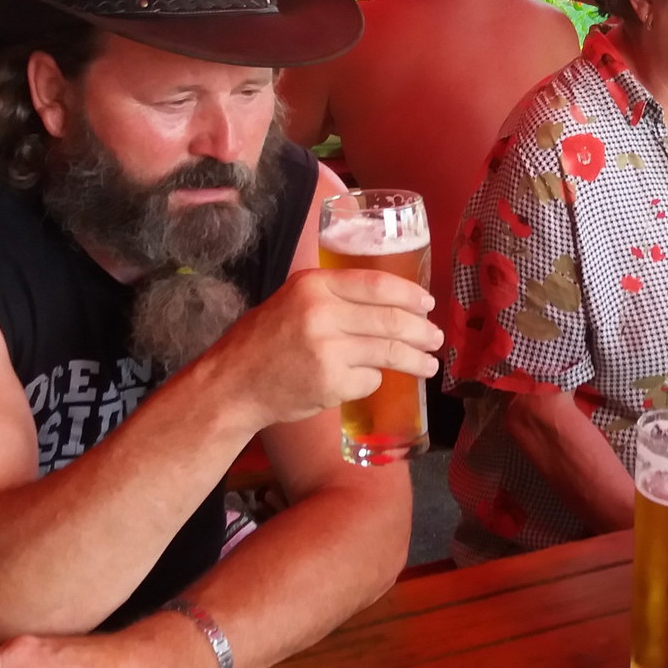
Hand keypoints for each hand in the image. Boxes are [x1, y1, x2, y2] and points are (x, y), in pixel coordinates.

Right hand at [192, 267, 441, 427]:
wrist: (233, 383)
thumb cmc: (264, 341)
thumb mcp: (293, 300)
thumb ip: (334, 295)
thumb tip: (391, 302)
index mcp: (313, 284)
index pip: (376, 284)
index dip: (409, 295)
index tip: (427, 304)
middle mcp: (321, 312)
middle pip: (390, 319)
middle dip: (421, 331)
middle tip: (435, 338)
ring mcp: (327, 349)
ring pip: (388, 351)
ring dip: (415, 360)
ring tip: (428, 365)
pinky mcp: (330, 383)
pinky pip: (370, 380)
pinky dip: (373, 381)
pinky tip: (368, 381)